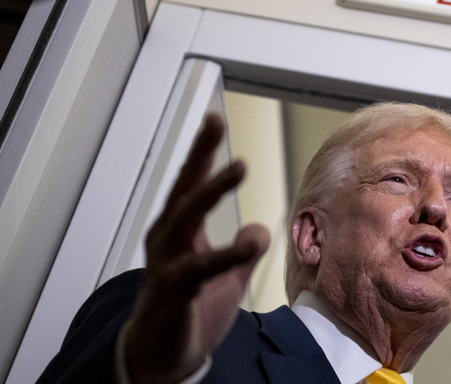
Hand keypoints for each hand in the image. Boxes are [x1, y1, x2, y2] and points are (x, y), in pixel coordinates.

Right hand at [122, 113, 269, 382]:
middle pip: (183, 190)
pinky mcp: (174, 294)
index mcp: (179, 233)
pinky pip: (199, 270)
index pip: (190, 185)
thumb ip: (242, 249)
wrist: (162, 358)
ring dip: (211, 191)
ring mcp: (166, 266)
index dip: (202, 153)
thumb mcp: (224, 275)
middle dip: (199, 155)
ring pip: (185, 220)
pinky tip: (248, 243)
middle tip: (214, 123)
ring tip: (238, 167)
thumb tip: (260, 228)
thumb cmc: (188, 311)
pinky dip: (224, 255)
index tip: (213, 120)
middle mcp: (167, 242)